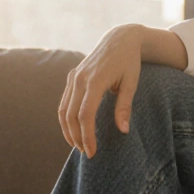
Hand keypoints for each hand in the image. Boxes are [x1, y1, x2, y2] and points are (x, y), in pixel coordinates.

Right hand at [59, 24, 144, 158]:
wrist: (119, 39)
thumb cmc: (129, 62)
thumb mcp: (131, 83)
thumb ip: (125, 106)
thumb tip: (123, 131)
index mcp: (95, 80)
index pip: (85, 114)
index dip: (87, 135)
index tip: (92, 152)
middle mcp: (79, 79)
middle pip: (70, 115)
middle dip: (77, 137)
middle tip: (86, 153)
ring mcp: (73, 77)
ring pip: (63, 110)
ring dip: (68, 130)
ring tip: (78, 146)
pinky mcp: (71, 77)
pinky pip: (64, 102)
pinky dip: (66, 118)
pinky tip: (73, 130)